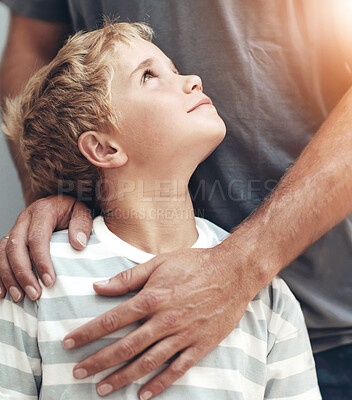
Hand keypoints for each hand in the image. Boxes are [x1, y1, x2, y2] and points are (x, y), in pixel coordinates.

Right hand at [0, 195, 91, 301]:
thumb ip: (82, 224)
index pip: (37, 238)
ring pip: (2, 254)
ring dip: (9, 277)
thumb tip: (79, 244)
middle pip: (15, 247)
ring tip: (20, 297)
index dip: (41, 261)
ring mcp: (14, 229)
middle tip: (35, 294)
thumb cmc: (72, 210)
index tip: (50, 281)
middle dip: (23, 274)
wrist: (60, 203)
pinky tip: (3, 292)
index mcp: (42, 211)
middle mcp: (24, 219)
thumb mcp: (82, 211)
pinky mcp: (9, 239)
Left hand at [63, 244, 257, 398]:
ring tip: (102, 388)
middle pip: (125, 347)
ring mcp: (183, 335)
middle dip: (98, 362)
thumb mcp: (160, 262)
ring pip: (147, 363)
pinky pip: (177, 369)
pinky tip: (143, 394)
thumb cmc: (195, 263)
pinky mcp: (200, 345)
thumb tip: (99, 286)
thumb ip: (128, 277)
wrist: (233, 271)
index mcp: (152, 298)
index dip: (88, 333)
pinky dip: (159, 384)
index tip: (69, 343)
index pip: (112, 320)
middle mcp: (165, 320)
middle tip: (77, 373)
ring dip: (122, 377)